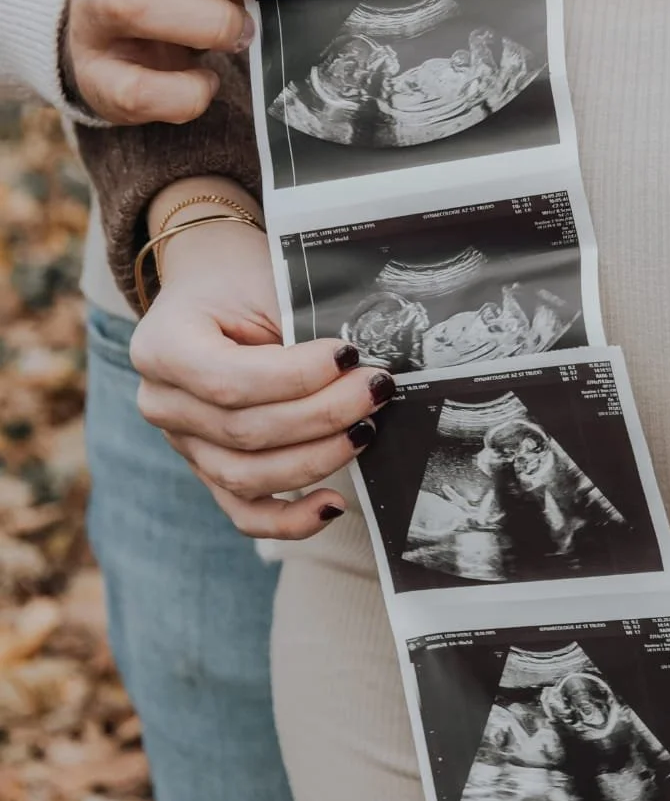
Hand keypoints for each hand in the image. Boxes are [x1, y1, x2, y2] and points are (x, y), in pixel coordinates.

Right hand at [130, 180, 391, 538]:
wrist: (211, 289)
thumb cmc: (241, 280)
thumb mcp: (263, 281)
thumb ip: (299, 325)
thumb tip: (361, 371)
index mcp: (161, 347)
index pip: (230, 381)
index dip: (296, 377)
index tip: (350, 355)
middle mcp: (161, 403)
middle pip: (245, 432)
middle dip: (323, 414)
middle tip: (377, 388)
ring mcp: (182, 443)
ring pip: (249, 476)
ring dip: (319, 458)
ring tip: (367, 427)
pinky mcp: (209, 469)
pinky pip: (244, 512)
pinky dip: (290, 520)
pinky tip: (333, 505)